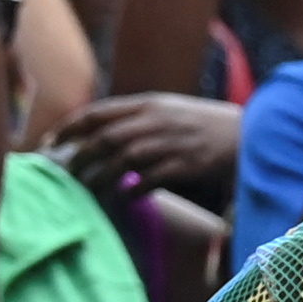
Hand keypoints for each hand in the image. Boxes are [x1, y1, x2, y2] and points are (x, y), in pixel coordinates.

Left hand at [46, 91, 244, 203]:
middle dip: (78, 158)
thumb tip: (101, 134)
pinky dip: (132, 191)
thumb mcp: (170, 111)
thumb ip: (138, 119)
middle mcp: (155, 120)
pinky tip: (125, 198)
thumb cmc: (206, 126)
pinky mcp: (185, 165)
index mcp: (148, 104)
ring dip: (100, 178)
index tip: (50, 144)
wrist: (252, 134)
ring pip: (121, 161)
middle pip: (103, 139)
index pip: (97, 113)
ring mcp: (170, 143)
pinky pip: (148, 181)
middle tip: (65, 175)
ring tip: (89, 191)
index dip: (68, 129)